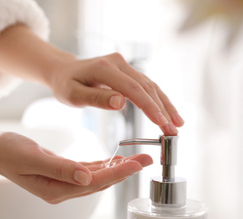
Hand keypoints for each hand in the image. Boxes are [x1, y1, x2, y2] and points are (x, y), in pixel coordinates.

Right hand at [0, 132, 152, 203]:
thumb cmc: (8, 152)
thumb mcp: (32, 158)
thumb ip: (60, 169)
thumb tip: (86, 178)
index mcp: (55, 189)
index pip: (94, 183)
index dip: (117, 173)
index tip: (137, 164)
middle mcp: (61, 189)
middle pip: (99, 182)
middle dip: (123, 171)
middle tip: (145, 159)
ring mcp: (61, 182)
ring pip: (95, 177)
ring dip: (115, 168)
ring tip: (135, 158)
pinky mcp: (61, 173)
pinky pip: (86, 171)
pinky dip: (101, 166)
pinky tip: (112, 160)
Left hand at [47, 53, 183, 135]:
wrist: (64, 71)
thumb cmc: (66, 84)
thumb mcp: (73, 95)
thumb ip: (96, 98)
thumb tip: (121, 102)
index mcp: (105, 68)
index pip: (132, 89)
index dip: (149, 107)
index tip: (162, 123)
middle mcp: (118, 63)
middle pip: (146, 87)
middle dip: (162, 110)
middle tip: (173, 132)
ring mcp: (124, 65)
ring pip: (150, 86)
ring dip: (165, 105)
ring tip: (177, 124)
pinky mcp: (127, 71)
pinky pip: (146, 85)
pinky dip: (158, 100)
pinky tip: (168, 112)